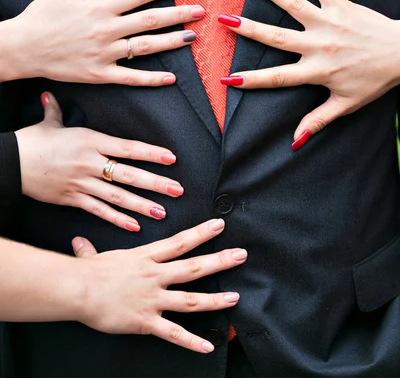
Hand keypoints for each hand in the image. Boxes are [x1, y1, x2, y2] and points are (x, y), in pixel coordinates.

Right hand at [4, 0, 202, 85]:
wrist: (21, 48)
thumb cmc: (40, 16)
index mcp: (99, 7)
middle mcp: (106, 30)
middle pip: (150, 20)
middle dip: (179, 14)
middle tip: (201, 12)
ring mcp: (105, 54)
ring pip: (146, 47)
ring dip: (172, 41)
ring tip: (193, 37)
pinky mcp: (100, 74)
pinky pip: (131, 78)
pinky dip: (151, 78)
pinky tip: (171, 78)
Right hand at [16, 93, 184, 230]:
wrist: (11, 163)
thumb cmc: (32, 141)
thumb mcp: (49, 123)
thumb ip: (56, 109)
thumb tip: (49, 95)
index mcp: (91, 140)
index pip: (128, 147)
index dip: (151, 153)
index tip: (171, 158)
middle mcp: (91, 163)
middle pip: (129, 174)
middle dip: (155, 183)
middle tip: (177, 190)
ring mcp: (83, 183)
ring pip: (118, 196)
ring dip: (141, 205)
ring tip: (162, 212)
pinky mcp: (73, 199)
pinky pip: (99, 211)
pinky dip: (117, 219)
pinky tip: (134, 226)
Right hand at [72, 219, 246, 351]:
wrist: (78, 289)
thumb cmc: (87, 273)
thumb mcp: (93, 257)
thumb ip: (90, 251)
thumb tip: (79, 244)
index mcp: (146, 257)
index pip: (180, 242)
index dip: (202, 233)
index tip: (219, 225)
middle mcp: (155, 275)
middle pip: (194, 267)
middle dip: (220, 261)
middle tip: (240, 255)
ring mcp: (153, 298)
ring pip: (191, 298)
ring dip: (215, 299)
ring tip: (234, 297)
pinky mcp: (146, 321)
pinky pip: (173, 333)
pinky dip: (191, 341)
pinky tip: (207, 345)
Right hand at [218, 0, 399, 146]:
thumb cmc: (374, 80)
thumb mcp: (345, 104)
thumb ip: (317, 121)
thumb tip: (294, 142)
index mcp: (317, 72)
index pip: (277, 78)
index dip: (251, 80)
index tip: (226, 79)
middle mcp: (318, 45)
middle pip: (277, 38)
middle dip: (248, 29)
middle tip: (224, 19)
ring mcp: (329, 22)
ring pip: (295, 5)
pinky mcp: (341, 5)